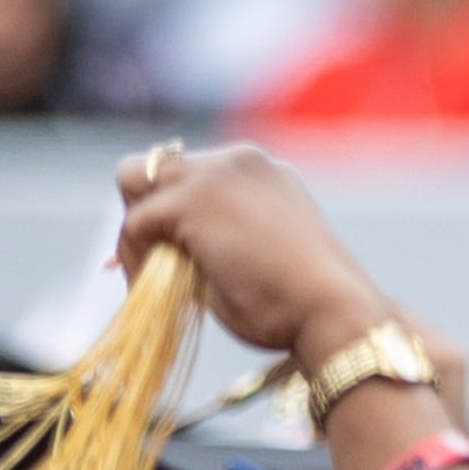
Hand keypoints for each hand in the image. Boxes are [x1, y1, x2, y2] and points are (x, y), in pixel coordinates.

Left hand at [111, 143, 391, 375]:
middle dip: (146, 212)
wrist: (335, 310)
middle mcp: (238, 160)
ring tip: (146, 278)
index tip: (159, 257)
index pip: (190, 175)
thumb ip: (211, 246)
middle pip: (154, 167)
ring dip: (136, 229)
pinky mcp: (194, 197)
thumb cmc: (306, 307)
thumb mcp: (256, 261)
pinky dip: (134, 256)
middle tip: (149, 264)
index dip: (168, 214)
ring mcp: (215, 171)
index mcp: (261, 173)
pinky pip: (135, 223)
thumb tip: (161, 260)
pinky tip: (150, 288)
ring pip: (134, 180)